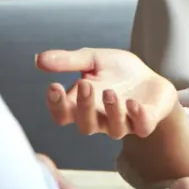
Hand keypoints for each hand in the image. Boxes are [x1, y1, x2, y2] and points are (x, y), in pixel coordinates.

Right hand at [38, 48, 178, 138]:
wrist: (149, 78)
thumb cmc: (117, 72)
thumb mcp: (92, 59)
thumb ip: (68, 61)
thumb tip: (39, 59)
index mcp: (82, 106)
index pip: (63, 115)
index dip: (56, 105)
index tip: (53, 86)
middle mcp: (101, 119)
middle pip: (85, 125)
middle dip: (83, 107)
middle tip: (84, 84)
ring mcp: (124, 123)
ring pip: (114, 129)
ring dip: (111, 111)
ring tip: (109, 92)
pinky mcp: (145, 123)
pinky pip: (141, 127)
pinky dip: (137, 117)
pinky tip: (133, 103)